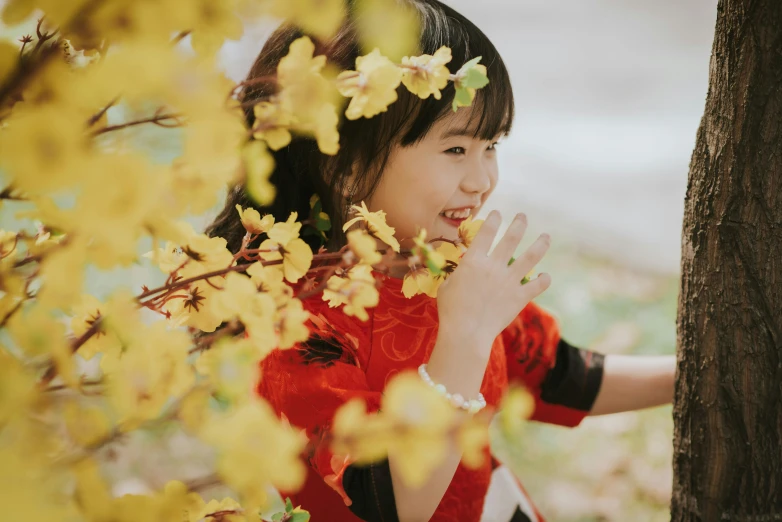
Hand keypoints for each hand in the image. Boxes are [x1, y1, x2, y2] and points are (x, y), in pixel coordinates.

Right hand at [436, 211, 551, 356]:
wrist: (466, 332)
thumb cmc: (451, 310)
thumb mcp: (447, 285)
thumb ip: (459, 273)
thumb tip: (464, 270)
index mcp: (474, 261)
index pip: (487, 232)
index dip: (493, 219)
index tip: (498, 213)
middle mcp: (494, 266)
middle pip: (512, 237)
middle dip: (519, 223)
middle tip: (523, 216)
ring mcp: (510, 281)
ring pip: (531, 256)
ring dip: (540, 244)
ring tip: (546, 236)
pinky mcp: (520, 297)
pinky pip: (538, 285)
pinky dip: (544, 279)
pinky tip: (545, 276)